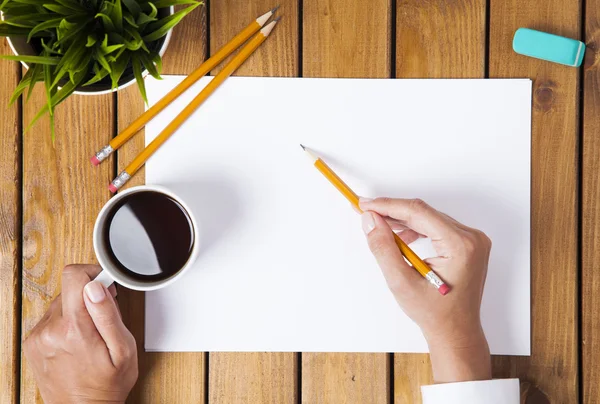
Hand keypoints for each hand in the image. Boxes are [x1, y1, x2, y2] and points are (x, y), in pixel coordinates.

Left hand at [23, 265, 137, 403]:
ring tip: (91, 335)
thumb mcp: (123, 349)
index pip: (75, 275)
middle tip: (104, 320)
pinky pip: (52, 318)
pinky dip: (66, 324)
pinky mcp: (33, 342)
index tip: (106, 285)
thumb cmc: (107, 384)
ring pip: (62, 304)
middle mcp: (51, 329)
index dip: (94, 273)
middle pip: (70, 289)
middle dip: (90, 298)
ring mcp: (39, 336)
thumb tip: (95, 287)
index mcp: (76, 328)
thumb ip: (109, 314)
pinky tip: (77, 342)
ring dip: (77, 312)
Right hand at [359, 197, 491, 382]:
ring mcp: (472, 240)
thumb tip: (371, 220)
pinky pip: (436, 227)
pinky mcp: (467, 244)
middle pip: (424, 213)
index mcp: (460, 245)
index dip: (388, 206)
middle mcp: (471, 238)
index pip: (418, 213)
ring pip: (429, 218)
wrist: (456, 332)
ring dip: (403, 221)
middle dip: (393, 212)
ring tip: (380, 227)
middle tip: (366, 213)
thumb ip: (383, 248)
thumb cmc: (434, 313)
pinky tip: (401, 237)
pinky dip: (416, 229)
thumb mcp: (401, 282)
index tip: (365, 205)